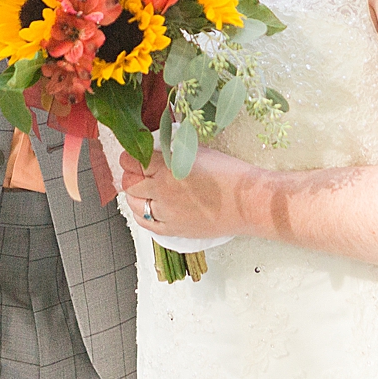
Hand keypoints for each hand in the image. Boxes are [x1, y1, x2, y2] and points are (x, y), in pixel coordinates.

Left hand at [119, 147, 259, 239]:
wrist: (247, 203)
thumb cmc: (230, 174)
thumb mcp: (199, 152)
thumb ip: (174, 150)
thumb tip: (158, 148)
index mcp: (168, 168)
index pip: (134, 161)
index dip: (130, 157)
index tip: (132, 155)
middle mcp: (163, 192)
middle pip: (130, 183)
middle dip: (131, 175)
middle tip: (138, 171)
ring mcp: (167, 213)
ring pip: (135, 204)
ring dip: (135, 194)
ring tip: (144, 189)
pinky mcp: (174, 230)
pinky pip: (147, 224)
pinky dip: (142, 214)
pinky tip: (149, 206)